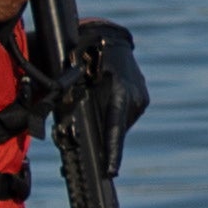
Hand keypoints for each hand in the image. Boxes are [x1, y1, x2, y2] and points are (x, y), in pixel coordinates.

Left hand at [70, 15, 149, 142]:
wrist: (106, 36)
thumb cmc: (84, 54)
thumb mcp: (73, 76)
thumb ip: (71, 100)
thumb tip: (65, 129)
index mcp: (120, 92)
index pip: (114, 128)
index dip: (111, 151)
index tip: (110, 171)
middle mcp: (135, 97)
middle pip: (116, 129)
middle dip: (101, 137)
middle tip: (81, 138)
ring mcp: (141, 97)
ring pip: (120, 123)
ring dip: (105, 124)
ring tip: (91, 113)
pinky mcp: (142, 97)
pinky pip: (124, 114)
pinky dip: (112, 115)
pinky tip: (101, 105)